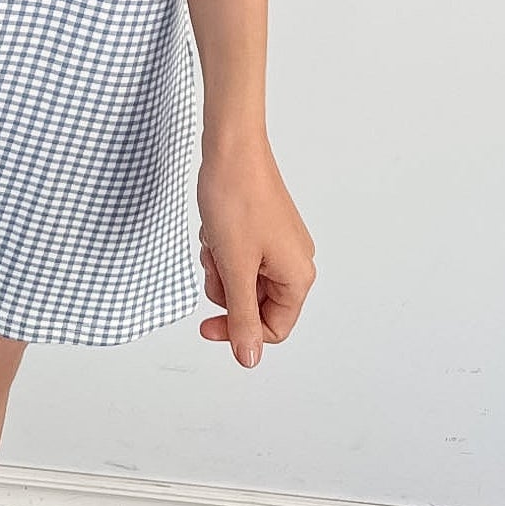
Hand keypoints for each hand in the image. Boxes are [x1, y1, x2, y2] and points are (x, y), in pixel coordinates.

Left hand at [195, 133, 315, 366]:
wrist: (230, 147)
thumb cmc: (236, 200)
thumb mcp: (235, 268)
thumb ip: (243, 317)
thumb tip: (250, 358)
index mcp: (298, 276)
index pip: (272, 329)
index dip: (237, 331)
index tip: (206, 323)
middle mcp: (295, 261)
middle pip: (255, 304)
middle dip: (227, 288)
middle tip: (214, 262)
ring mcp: (279, 243)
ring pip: (243, 279)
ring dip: (221, 266)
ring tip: (214, 240)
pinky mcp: (263, 227)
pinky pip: (239, 256)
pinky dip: (222, 248)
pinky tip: (215, 227)